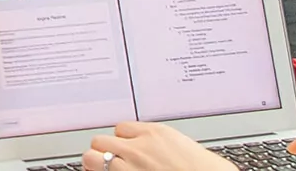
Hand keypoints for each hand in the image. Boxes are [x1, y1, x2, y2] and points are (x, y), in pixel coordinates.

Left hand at [85, 123, 236, 170]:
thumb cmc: (204, 169)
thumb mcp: (183, 146)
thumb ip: (160, 143)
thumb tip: (151, 148)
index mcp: (154, 134)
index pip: (121, 128)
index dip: (122, 140)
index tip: (124, 147)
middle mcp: (137, 149)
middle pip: (101, 141)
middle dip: (104, 151)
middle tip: (110, 160)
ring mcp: (128, 168)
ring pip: (92, 158)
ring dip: (96, 164)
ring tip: (103, 169)